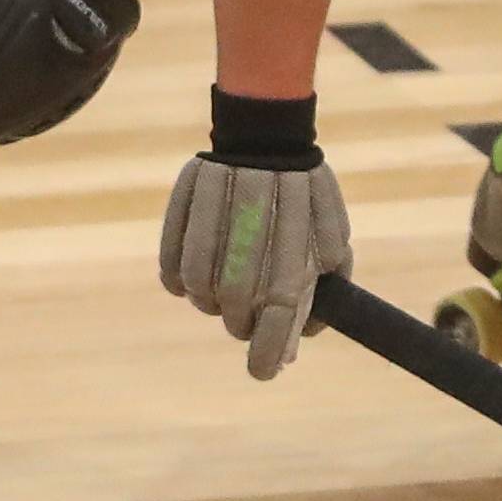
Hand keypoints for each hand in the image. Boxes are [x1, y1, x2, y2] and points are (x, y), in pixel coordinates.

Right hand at [158, 93, 350, 379]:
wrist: (268, 127)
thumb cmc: (304, 193)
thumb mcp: (330, 227)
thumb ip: (328, 279)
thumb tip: (303, 334)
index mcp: (300, 221)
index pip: (283, 297)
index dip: (270, 342)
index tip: (262, 373)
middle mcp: (259, 208)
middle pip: (237, 293)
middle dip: (240, 324)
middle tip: (243, 326)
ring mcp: (220, 196)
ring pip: (198, 279)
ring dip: (207, 303)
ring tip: (218, 302)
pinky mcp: (188, 189)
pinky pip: (171, 255)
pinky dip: (177, 281)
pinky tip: (189, 285)